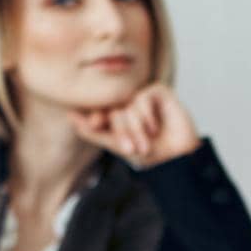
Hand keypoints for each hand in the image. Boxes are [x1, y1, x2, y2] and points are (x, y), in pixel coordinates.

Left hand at [69, 83, 201, 166]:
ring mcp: (144, 97)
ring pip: (128, 106)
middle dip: (123, 132)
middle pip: (114, 110)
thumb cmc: (152, 154)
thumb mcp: (118, 145)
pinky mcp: (159, 92)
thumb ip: (94, 132)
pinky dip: (146, 115)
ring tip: (148, 143)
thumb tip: (71, 116)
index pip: (101, 111)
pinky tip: (156, 127)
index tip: (95, 124)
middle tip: (133, 149)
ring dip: (137, 127)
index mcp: (118, 116)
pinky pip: (142, 97)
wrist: (179, 158)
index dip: (96, 116)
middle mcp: (129, 104)